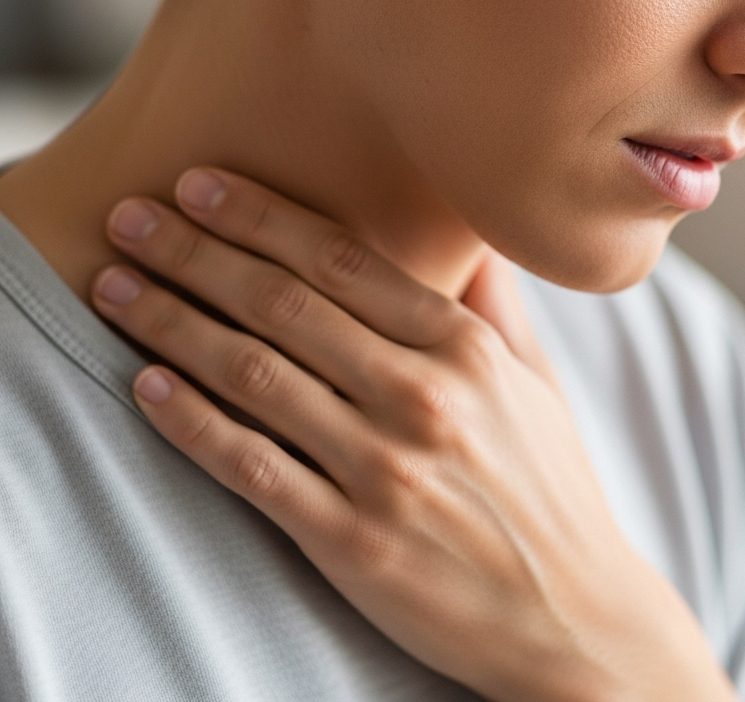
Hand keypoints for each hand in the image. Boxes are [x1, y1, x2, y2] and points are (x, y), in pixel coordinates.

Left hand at [92, 168, 735, 701]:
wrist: (574, 616)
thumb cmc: (551, 488)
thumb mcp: (537, 383)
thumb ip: (494, 303)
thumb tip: (467, 235)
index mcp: (467, 348)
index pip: (344, 260)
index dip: (262, 217)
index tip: (201, 183)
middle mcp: (424, 397)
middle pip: (285, 304)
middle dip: (196, 252)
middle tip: (132, 216)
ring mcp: (385, 471)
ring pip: (254, 376)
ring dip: (173, 324)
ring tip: (115, 288)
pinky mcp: (352, 542)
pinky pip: (252, 467)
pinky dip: (190, 422)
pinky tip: (146, 384)